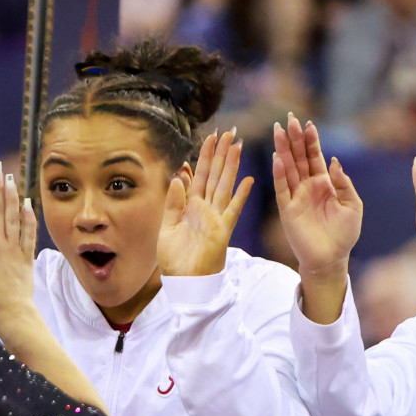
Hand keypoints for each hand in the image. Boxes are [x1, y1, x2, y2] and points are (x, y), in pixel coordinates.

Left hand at [158, 130, 253, 275]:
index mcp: (190, 207)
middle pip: (214, 175)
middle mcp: (205, 209)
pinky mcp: (222, 231)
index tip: (210, 138)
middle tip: (228, 132)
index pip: (199, 176)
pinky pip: (233, 210)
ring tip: (237, 145)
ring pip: (224, 186)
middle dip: (221, 154)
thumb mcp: (166, 228)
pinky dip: (240, 195)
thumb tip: (178, 176)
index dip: (204, 156)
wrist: (184, 283)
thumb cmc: (174, 260)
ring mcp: (216, 218)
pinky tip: (248, 179)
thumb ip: (173, 203)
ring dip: (231, 166)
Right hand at [272, 112, 361, 276]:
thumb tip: (334, 161)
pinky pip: (282, 189)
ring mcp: (296, 197)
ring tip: (278, 131)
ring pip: (288, 168)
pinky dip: (279, 174)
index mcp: (324, 183)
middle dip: (294, 138)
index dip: (311, 141)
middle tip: (288, 118)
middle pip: (298, 157)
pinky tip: (277, 159)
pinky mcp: (288, 209)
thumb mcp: (352, 205)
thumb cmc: (344, 234)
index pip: (315, 157)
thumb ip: (343, 183)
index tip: (308, 124)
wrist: (331, 258)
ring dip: (283, 150)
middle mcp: (308, 186)